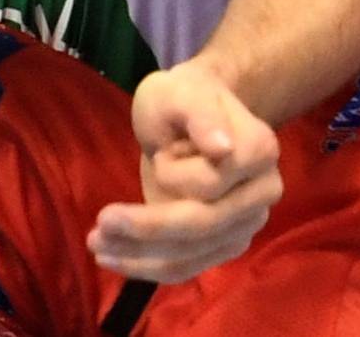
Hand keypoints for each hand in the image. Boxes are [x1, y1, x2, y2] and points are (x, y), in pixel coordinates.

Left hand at [87, 59, 281, 283]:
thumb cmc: (183, 98)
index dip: (175, 176)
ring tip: (97, 246)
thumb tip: (224, 149)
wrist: (192, 114)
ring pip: (191, 254)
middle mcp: (263, 192)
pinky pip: (188, 267)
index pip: (211, 182)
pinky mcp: (225, 244)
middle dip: (147, 230)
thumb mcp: (181, 92)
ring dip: (139, 257)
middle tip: (96, 231)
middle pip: (203, 225)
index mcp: (259, 150)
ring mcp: (247, 223)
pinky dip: (149, 267)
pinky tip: (114, 258)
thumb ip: (201, 116)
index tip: (157, 154)